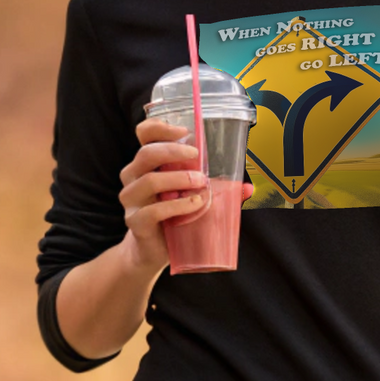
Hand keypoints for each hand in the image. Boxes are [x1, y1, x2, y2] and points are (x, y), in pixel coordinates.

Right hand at [119, 119, 254, 272]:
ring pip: (149, 180)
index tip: (184, 131)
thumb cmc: (173, 218)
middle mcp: (134, 177)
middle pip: (146, 153)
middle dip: (173, 151)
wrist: (154, 252)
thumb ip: (215, 189)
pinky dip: (177, 206)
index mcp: (146, 164)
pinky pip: (153, 211)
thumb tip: (248, 188)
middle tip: (197, 154)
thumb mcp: (192, 197)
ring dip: (178, 178)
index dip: (159, 128)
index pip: (143, 134)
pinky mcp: (136, 222)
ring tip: (200, 183)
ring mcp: (132, 200)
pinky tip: (195, 204)